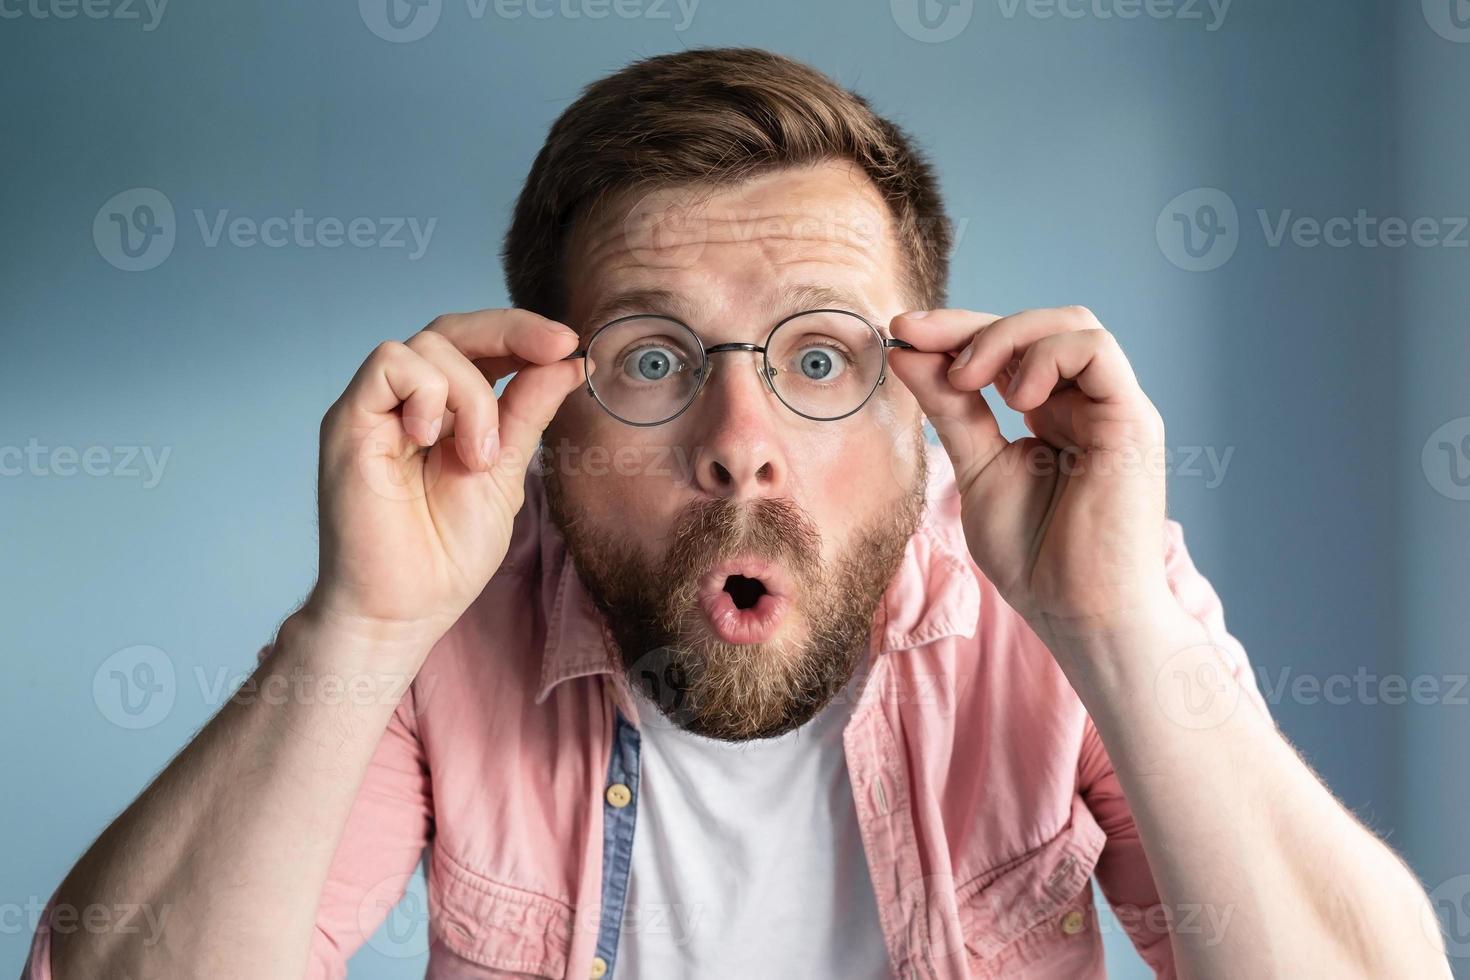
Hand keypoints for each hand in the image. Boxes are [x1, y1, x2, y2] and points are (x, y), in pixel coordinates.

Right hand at [305, 309, 585, 656]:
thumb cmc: (446, 555)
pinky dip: (427, 394)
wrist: (404, 609)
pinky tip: (432, 441)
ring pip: (429, 344)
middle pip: (452, 329)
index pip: (478, 346)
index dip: (521, 334)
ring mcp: (375, 409)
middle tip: (557, 348)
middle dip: (512, 331)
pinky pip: (391, 364)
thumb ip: (527, 415)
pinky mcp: (348, 421)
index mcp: (443, 412)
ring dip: (472, 395)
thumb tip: (566, 364)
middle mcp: (406, 403)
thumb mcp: (505, 474)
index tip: (567, 344)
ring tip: (478, 457)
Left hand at [889, 306, 1176, 643]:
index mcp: (1053, 415)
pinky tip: (1016, 396)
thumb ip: (950, 408)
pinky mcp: (1133, 419)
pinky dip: (1046, 356)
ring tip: (967, 377)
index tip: (900, 333)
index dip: (955, 332)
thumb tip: (908, 352)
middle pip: (1038, 326)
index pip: (1009, 349)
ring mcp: (1113, 409)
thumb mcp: (976, 468)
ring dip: (1006, 336)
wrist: (1079, 613)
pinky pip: (1096, 350)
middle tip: (915, 339)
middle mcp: (1087, 405)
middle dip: (969, 324)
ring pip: (1072, 324)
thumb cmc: (1035, 558)